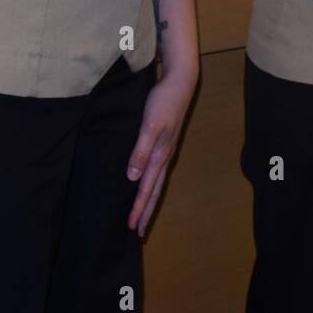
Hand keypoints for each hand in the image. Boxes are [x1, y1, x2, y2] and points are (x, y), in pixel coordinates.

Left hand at [126, 67, 196, 236]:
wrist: (180, 81)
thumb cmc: (163, 101)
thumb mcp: (150, 125)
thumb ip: (141, 150)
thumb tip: (133, 178)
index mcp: (160, 155)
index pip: (148, 189)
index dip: (139, 208)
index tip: (132, 228)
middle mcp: (164, 156)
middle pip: (154, 190)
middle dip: (146, 211)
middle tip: (138, 232)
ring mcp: (166, 149)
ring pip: (157, 181)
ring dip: (149, 199)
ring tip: (143, 213)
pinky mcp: (165, 141)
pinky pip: (157, 170)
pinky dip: (151, 183)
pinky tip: (145, 182)